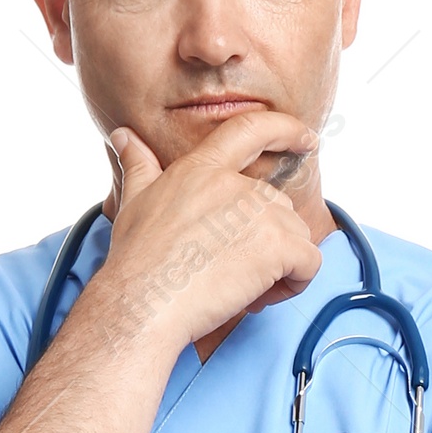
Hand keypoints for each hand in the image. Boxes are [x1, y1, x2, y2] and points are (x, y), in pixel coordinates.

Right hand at [96, 109, 322, 356]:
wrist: (143, 303)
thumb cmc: (135, 262)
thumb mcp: (133, 203)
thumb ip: (139, 165)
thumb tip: (122, 136)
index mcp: (202, 169)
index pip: (250, 130)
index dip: (284, 129)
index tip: (305, 138)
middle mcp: (235, 184)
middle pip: (278, 205)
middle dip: (266, 242)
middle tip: (232, 273)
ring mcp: (259, 212)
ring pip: (296, 236)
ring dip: (279, 267)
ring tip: (241, 290)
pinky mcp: (276, 245)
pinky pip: (309, 263)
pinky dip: (296, 283)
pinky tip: (261, 298)